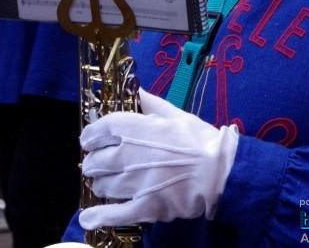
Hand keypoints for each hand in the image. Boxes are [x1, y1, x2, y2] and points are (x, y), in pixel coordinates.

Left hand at [78, 89, 238, 229]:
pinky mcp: (143, 207)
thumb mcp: (175, 114)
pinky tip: (89, 217)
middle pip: (94, 161)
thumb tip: (137, 90)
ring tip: (104, 183)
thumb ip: (151, 104)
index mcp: (132, 129)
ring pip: (101, 185)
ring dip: (99, 184)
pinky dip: (97, 216)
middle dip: (93, 162)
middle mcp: (126, 156)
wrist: (219, 172)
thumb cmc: (199, 140)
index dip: (90, 136)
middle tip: (98, 163)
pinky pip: (113, 214)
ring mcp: (133, 184)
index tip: (89, 140)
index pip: (97, 131)